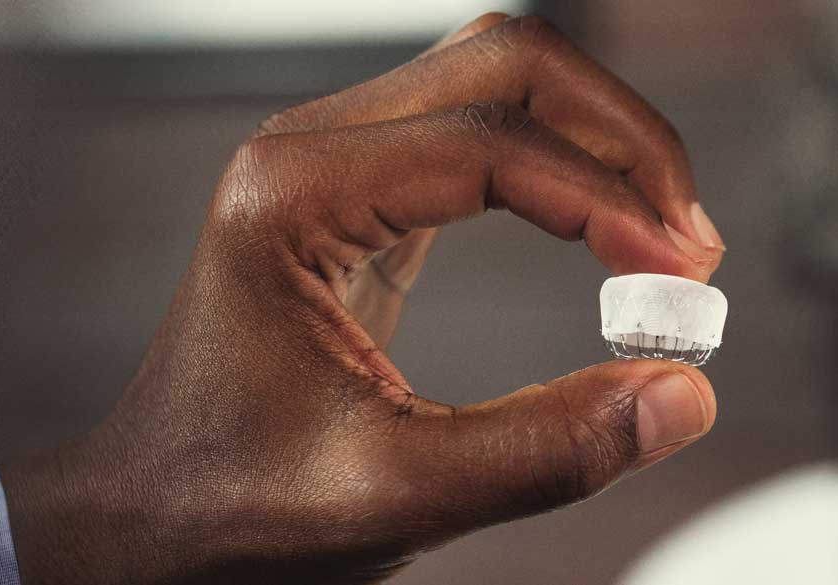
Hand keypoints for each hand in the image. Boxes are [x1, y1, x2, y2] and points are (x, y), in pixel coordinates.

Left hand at [0, 13, 727, 583]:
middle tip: (691, 248)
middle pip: (505, 63)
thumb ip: (544, 450)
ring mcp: (329, 162)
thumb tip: (683, 396)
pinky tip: (606, 238)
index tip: (685, 278)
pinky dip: (559, 171)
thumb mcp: (394, 496)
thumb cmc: (234, 507)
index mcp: (290, 198)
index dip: (609, 200)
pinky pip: (479, 134)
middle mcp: (305, 152)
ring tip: (664, 241)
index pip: (490, 145)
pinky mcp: (358, 194)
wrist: (147, 520)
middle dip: (620, 138)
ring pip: (499, 80)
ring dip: (597, 142)